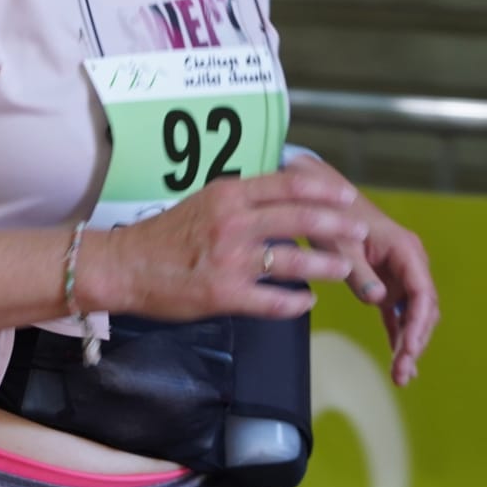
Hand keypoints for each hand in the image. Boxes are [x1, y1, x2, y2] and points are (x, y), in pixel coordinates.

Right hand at [97, 170, 366, 322]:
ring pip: (294, 259)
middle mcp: (233, 222)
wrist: (125, 266)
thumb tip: (280, 197)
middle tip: (361, 230)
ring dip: (327, 264)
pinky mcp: (224, 293)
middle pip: (299, 217)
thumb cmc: (164, 236)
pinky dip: (296, 301)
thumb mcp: (204, 203)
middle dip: (337, 224)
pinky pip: (273, 299)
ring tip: (347, 269)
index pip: (288, 184)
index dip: (324, 189)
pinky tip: (308, 302)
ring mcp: (230, 259)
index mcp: (229, 194)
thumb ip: (241, 201)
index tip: (347, 195)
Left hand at [284, 154, 439, 387]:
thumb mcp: (340, 245)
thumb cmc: (331, 217)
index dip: (419, 323)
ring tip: (401, 375)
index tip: (411, 349)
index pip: (422, 292)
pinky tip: (398, 360)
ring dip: (409, 342)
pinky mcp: (387, 282)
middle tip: (402, 372)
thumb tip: (379, 301)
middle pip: (423, 308)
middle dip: (416, 341)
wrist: (321, 198)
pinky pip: (398, 312)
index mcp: (405, 250)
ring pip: (414, 313)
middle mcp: (409, 262)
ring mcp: (400, 274)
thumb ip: (359, 273)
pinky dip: (398, 334)